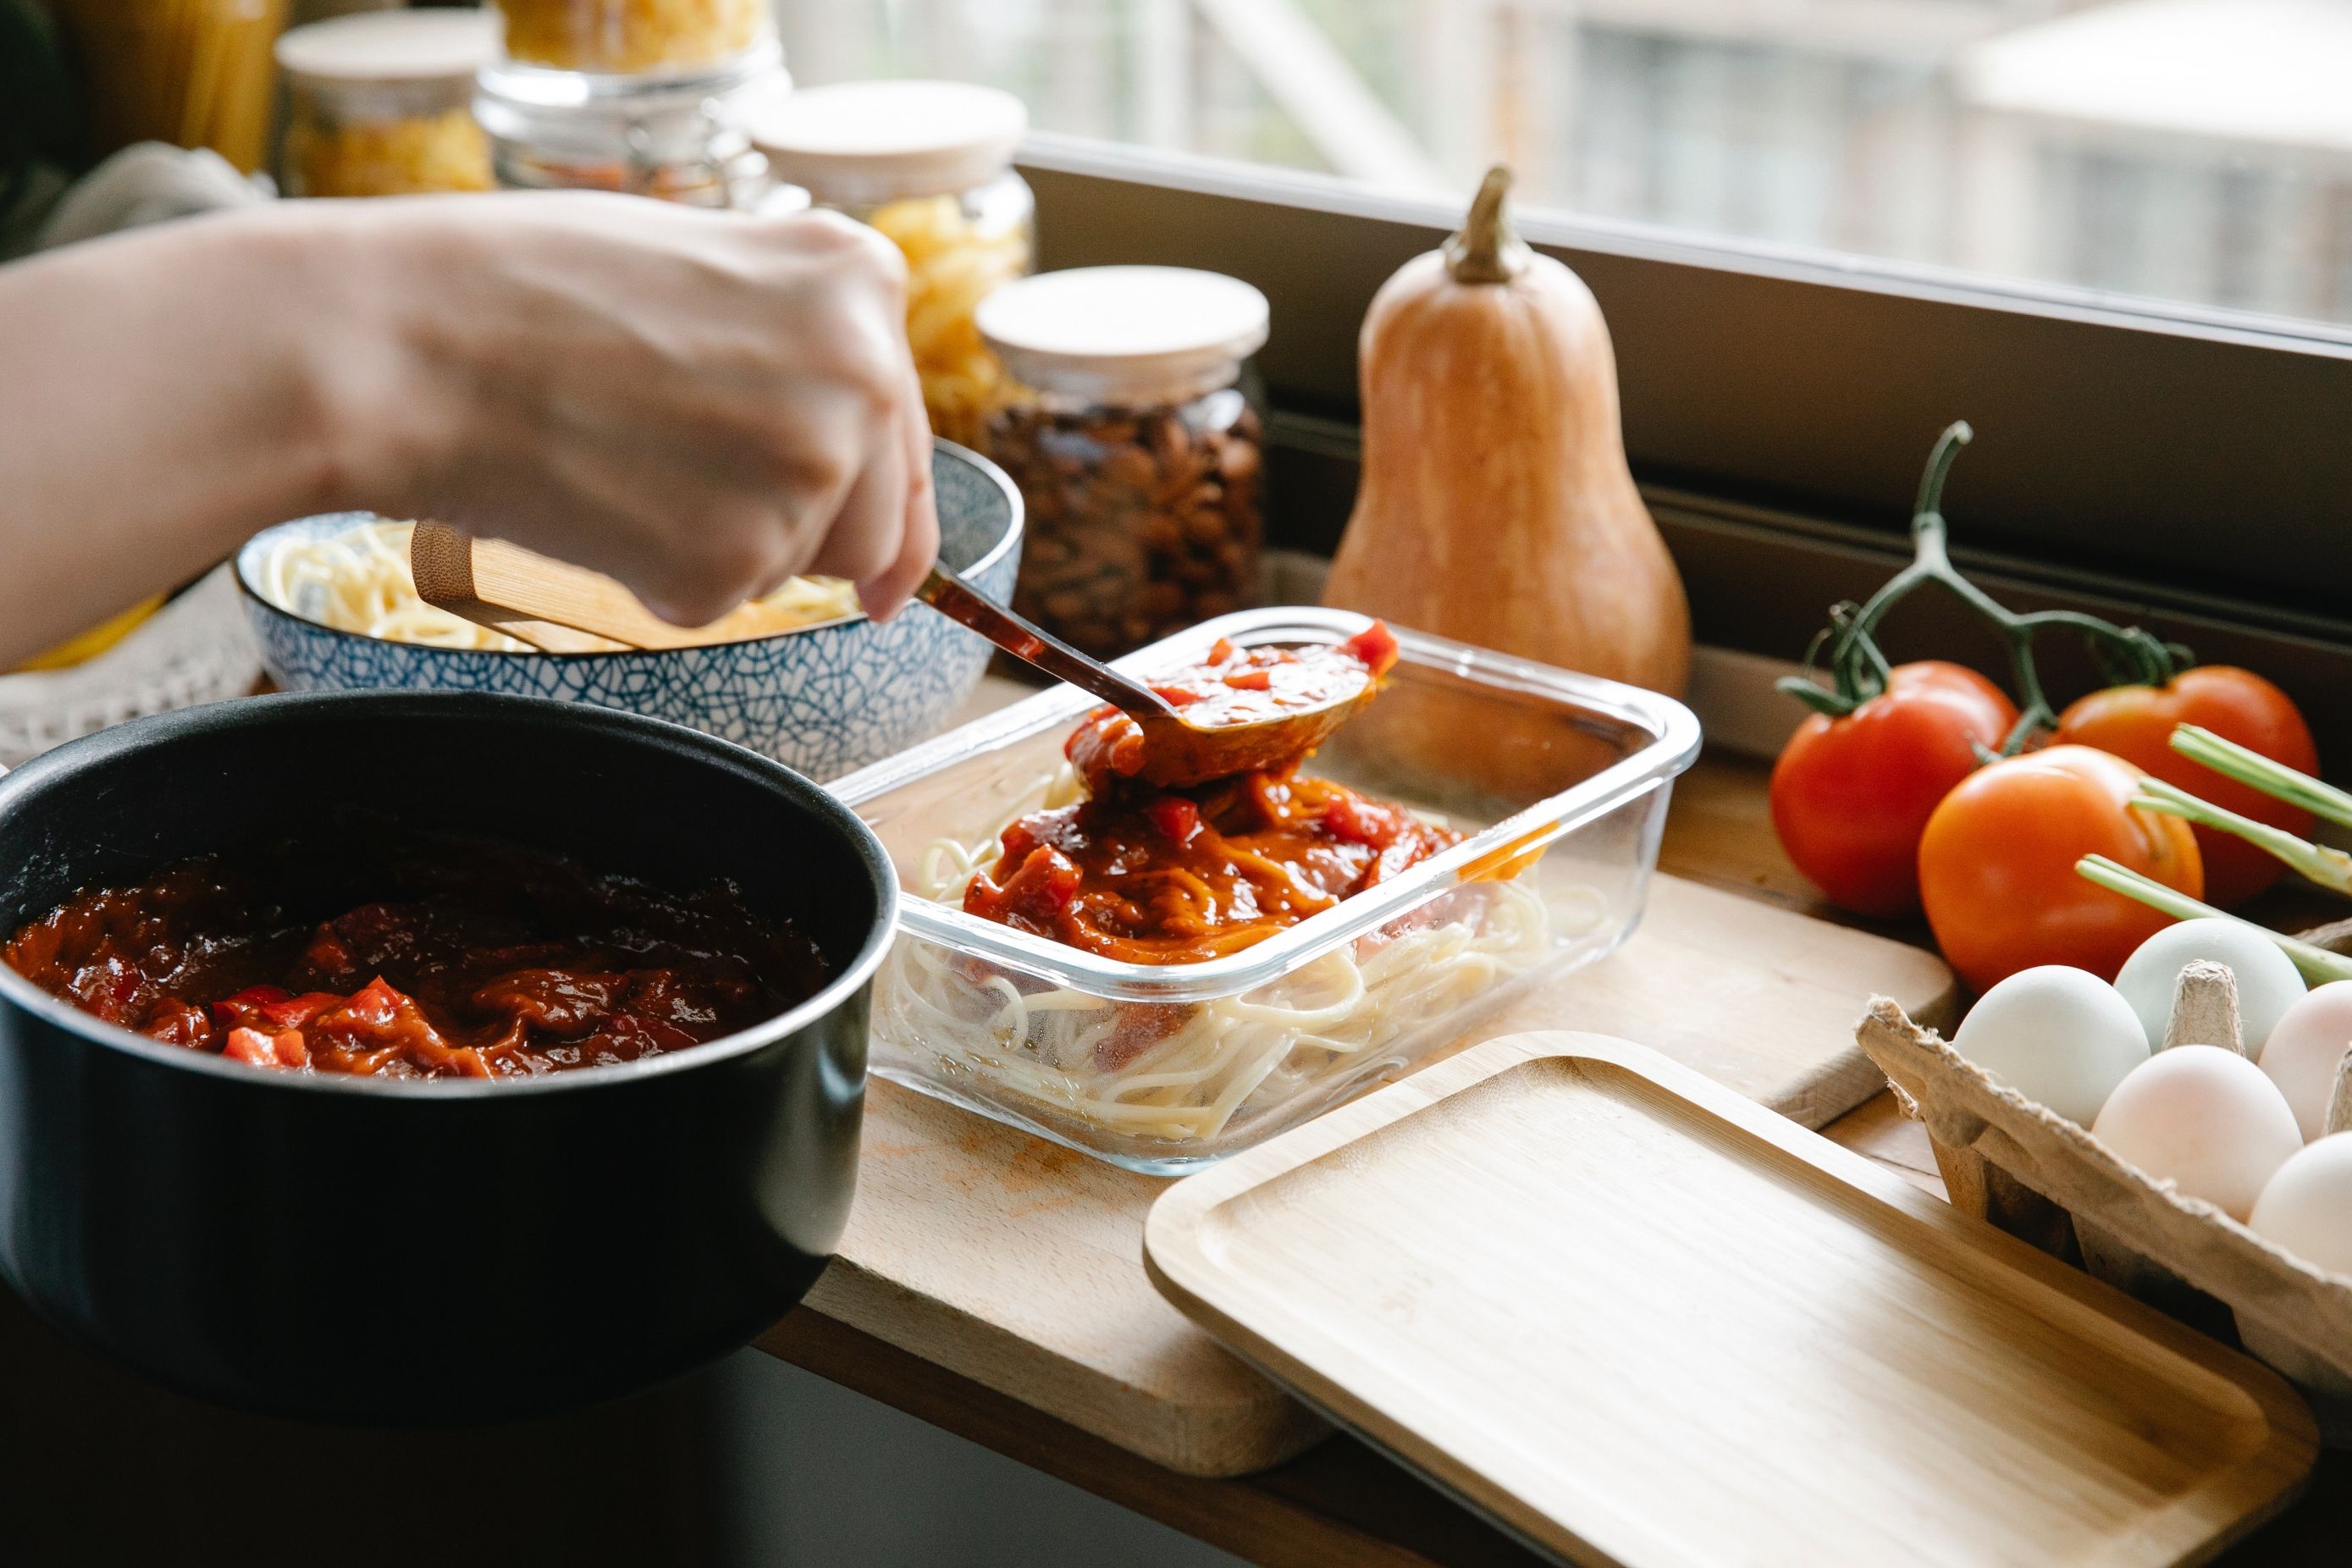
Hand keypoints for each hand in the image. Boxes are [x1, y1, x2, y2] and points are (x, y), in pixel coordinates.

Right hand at [322, 193, 937, 622]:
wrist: (408, 342)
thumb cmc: (525, 289)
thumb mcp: (704, 266)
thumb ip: (797, 343)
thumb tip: (863, 456)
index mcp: (860, 281)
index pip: (905, 433)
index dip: (883, 503)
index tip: (886, 572)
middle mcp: (864, 372)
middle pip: (875, 519)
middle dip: (798, 529)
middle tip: (672, 473)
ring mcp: (811, 467)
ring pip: (804, 565)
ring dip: (726, 545)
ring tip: (623, 458)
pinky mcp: (742, 555)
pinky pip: (721, 599)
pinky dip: (659, 576)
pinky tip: (598, 499)